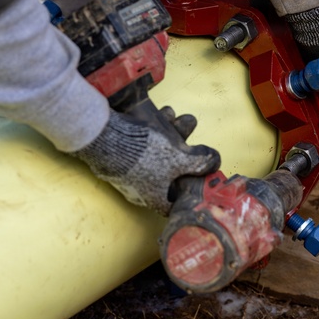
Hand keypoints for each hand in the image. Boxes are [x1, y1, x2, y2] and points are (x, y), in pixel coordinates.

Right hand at [70, 106, 220, 215]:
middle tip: (186, 134)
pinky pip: (140, 143)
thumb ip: (200, 162)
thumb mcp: (180, 158)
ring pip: (155, 153)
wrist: (103, 134)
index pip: (173, 205)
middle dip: (180, 149)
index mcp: (154, 197)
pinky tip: (158, 112)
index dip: (187, 195)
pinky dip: (150, 128)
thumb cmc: (144, 154)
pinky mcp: (117, 154)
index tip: (196, 180)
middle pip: (167, 173)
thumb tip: (214, 162)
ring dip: (167, 133)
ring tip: (172, 117)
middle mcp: (139, 189)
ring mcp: (126, 172)